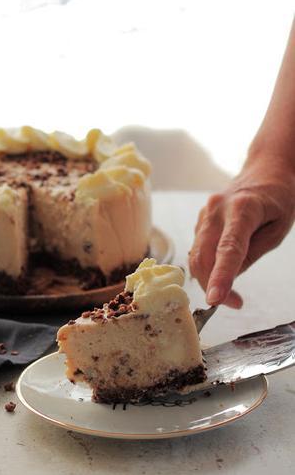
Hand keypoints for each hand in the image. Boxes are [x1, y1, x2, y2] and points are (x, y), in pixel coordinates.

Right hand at [189, 155, 294, 307]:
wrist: (265, 170)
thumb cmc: (278, 199)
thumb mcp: (278, 229)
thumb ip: (253, 253)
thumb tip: (228, 278)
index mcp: (243, 209)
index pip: (228, 248)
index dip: (221, 276)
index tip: (215, 299)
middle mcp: (217, 209)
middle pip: (203, 255)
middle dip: (211, 284)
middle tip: (232, 303)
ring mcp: (205, 212)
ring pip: (196, 254)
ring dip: (207, 278)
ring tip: (229, 293)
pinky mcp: (200, 218)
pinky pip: (197, 247)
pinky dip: (206, 265)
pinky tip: (222, 270)